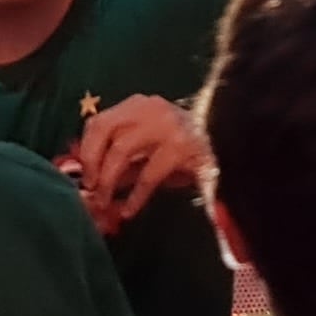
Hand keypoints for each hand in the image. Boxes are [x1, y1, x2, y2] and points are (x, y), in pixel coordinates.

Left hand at [62, 92, 205, 235]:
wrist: (232, 144)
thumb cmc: (185, 149)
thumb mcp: (151, 149)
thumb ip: (123, 161)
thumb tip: (91, 184)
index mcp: (139, 105)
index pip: (99, 121)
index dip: (86, 150)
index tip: (83, 177)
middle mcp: (149, 109)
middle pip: (104, 129)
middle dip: (92, 162)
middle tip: (91, 190)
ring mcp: (166, 125)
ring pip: (122, 150)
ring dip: (108, 180)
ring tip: (105, 203)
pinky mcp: (181, 147)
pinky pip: (149, 174)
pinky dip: (136, 195)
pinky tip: (129, 210)